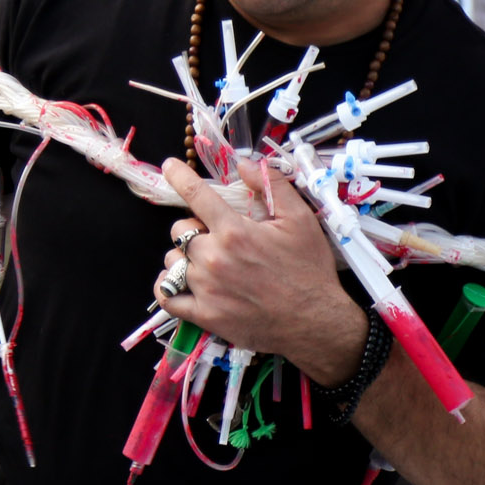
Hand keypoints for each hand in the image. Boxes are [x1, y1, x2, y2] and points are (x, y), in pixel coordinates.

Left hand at [154, 158, 365, 383]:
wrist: (316, 321)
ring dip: (184, 258)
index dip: (179, 176)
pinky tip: (181, 281)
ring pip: (173, 261)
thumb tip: (244, 163)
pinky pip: (167, 296)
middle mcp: (214, 258)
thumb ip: (271, 186)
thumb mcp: (300, 220)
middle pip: (180, 230)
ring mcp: (206, 289)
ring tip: (207, 263)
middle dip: (194, 228)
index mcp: (234, 232)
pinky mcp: (204, 315)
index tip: (169, 167)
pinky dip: (168, 286)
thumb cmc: (309, 270)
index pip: (195, 195)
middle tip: (216, 237)